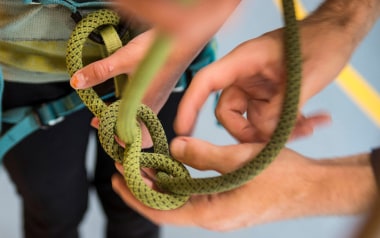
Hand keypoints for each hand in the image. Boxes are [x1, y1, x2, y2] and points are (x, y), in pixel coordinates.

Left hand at [111, 137, 376, 230]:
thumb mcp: (241, 159)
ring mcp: (220, 210)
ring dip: (160, 182)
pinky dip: (179, 181)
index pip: (162, 209)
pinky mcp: (227, 202)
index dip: (136, 194)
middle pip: (167, 205)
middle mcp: (212, 216)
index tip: (116, 179)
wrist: (314, 188)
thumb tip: (175, 148)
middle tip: (123, 166)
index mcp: (212, 212)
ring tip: (142, 164)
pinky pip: (195, 195)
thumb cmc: (284, 176)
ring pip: (180, 199)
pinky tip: (173, 166)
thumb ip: (205, 155)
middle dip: (143, 186)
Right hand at [174, 26, 334, 141]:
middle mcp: (245, 77)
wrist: (338, 34)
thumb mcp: (305, 75)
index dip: (189, 105)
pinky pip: (269, 120)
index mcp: (243, 62)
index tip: (181, 129)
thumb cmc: (321, 42)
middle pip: (229, 113)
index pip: (206, 82)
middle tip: (274, 143)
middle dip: (249, 133)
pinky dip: (285, 128)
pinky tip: (310, 123)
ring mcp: (257, 88)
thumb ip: (281, 108)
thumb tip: (262, 133)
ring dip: (274, 133)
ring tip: (306, 129)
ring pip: (251, 121)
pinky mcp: (270, 97)